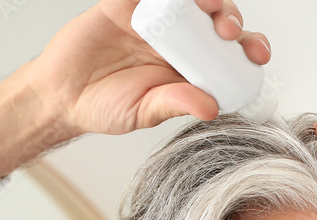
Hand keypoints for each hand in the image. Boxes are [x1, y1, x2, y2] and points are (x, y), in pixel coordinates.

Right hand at [26, 0, 271, 136]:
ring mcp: (155, 19)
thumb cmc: (105, 106)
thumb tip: (212, 108)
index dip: (248, 48)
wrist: (60, 93)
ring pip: (189, 0)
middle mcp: (178, 40)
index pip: (228, 54)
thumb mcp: (143, 112)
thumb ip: (174, 105)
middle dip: (230, 19)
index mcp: (190, 68)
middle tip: (227, 29)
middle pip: (215, 20)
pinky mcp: (126, 3)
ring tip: (206, 4)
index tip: (257, 53)